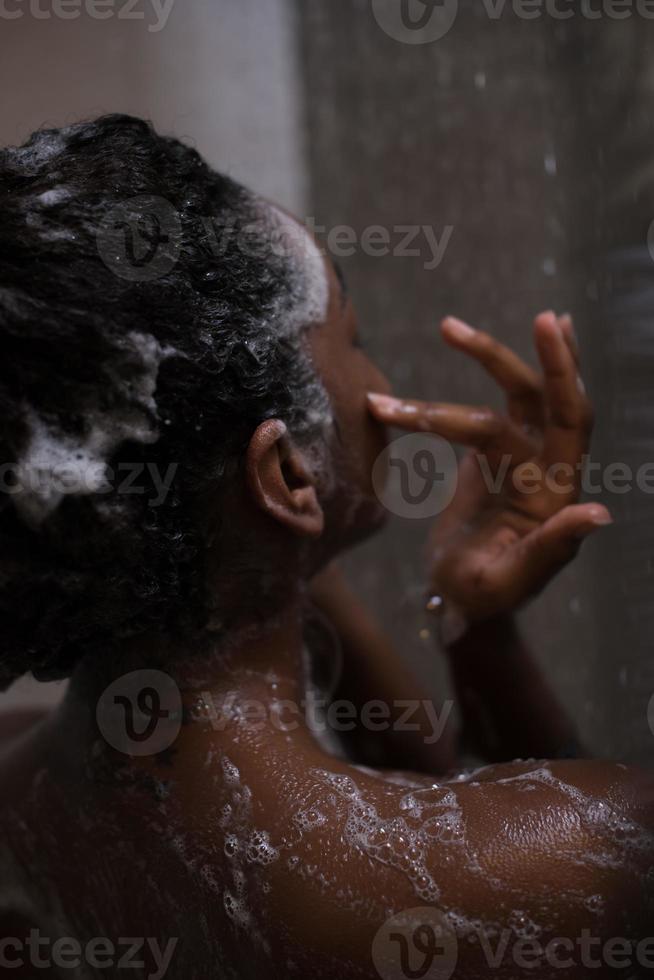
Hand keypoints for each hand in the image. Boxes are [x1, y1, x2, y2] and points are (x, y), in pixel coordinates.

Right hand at [367, 312, 611, 621]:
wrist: (462, 598)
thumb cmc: (483, 597)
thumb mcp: (510, 581)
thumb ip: (550, 549)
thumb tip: (598, 513)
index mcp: (555, 493)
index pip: (567, 423)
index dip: (563, 376)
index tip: (551, 329)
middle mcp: (547, 468)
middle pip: (548, 400)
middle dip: (545, 358)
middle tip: (541, 314)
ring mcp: (523, 457)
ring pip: (517, 395)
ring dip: (489, 357)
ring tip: (448, 327)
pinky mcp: (496, 455)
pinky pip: (497, 406)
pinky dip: (490, 375)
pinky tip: (471, 346)